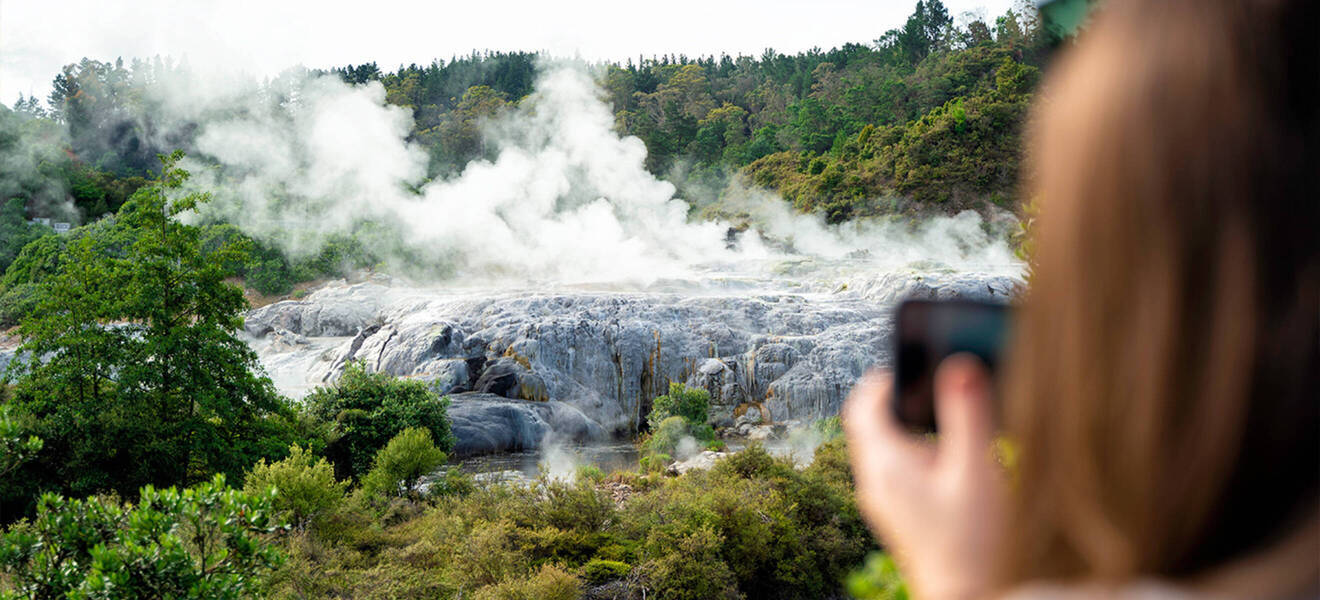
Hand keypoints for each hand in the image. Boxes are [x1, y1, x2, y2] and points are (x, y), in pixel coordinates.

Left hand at [842, 355, 1006, 599]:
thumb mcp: (976, 469)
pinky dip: (911, 450)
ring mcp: (884, 501)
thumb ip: (968, 415)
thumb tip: (959, 365)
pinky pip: (893, 468)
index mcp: (885, 463)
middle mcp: (875, 481)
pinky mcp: (898, 515)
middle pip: (868, 423)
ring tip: (942, 416)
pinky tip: (945, 458)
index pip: (862, 403)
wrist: (968, 599)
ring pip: (880, 446)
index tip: (913, 363)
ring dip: (904, 424)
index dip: (884, 377)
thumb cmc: (972, 541)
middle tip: (929, 384)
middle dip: (895, 398)